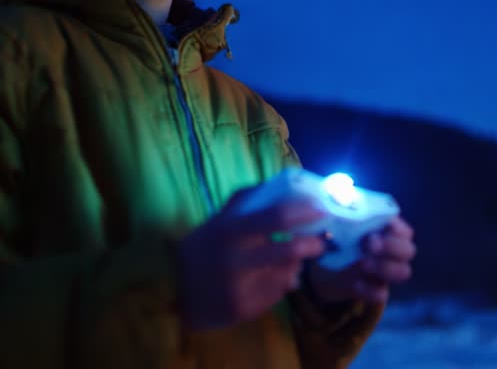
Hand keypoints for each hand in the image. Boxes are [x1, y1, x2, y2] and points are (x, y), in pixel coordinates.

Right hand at [176, 187, 328, 330]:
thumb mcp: (217, 220)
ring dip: (295, 266)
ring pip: (286, 274)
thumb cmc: (201, 249)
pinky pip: (276, 295)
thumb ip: (246, 202)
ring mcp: (240, 288)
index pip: (276, 217)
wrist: (173, 291)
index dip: (304, 212)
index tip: (322, 209)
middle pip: (289, 250)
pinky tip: (269, 280)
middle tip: (320, 241)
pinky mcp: (243, 310)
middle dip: (312, 244)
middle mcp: (235, 259)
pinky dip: (280, 285)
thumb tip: (282, 185)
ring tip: (289, 262)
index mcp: (229, 230)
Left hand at [304, 216, 414, 304]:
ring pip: (404, 272)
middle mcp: (392, 251)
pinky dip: (371, 290)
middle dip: (392, 246)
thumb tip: (334, 192)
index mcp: (387, 231)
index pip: (405, 230)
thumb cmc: (337, 235)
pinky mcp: (373, 289)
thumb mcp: (337, 220)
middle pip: (409, 250)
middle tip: (369, 243)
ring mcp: (385, 272)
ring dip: (386, 268)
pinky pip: (382, 294)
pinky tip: (355, 284)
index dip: (398, 228)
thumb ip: (341, 207)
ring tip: (363, 263)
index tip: (385, 225)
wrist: (325, 264)